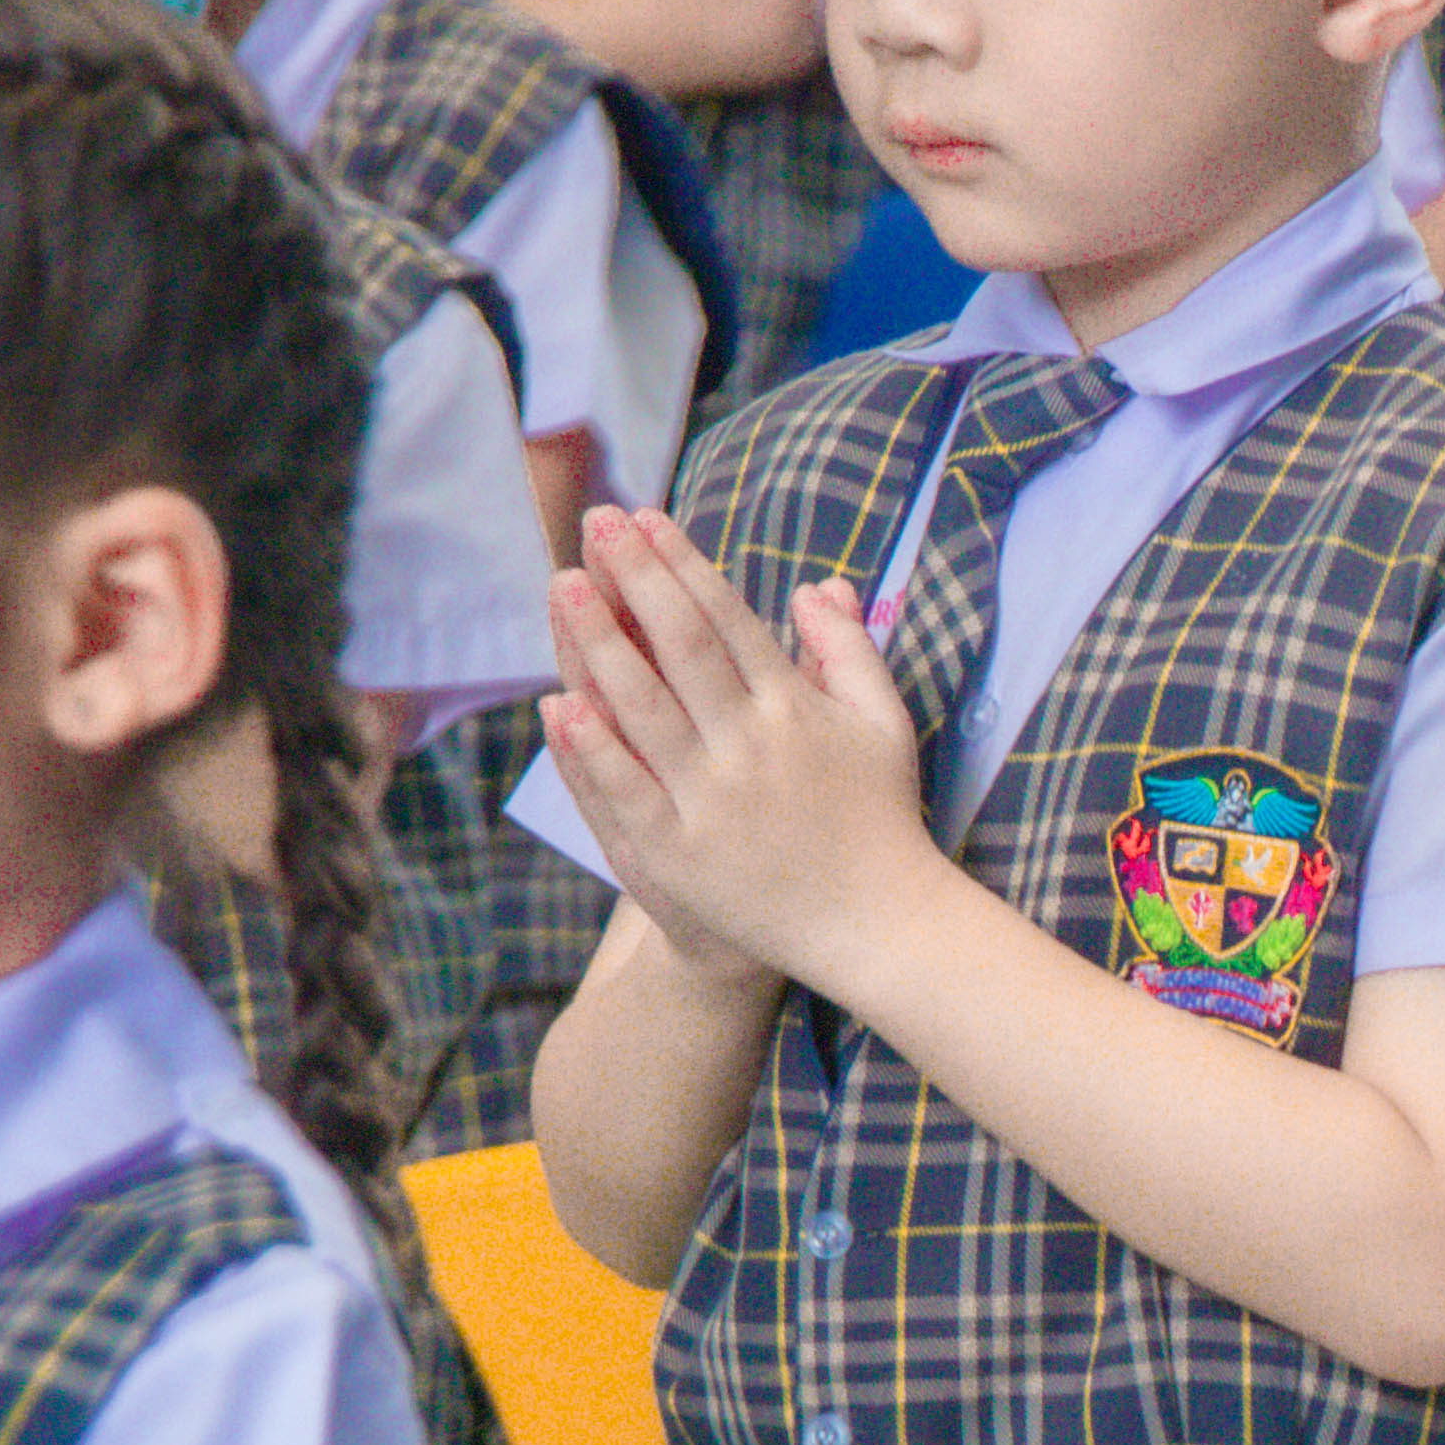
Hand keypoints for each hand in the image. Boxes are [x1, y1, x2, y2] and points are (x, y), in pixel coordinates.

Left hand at [539, 504, 928, 991]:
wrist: (874, 926)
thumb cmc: (882, 818)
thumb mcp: (884, 724)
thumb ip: (849, 649)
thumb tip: (815, 585)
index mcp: (795, 708)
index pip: (727, 619)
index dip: (683, 564)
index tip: (646, 518)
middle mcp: (751, 746)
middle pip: (683, 647)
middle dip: (637, 579)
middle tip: (596, 524)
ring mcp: (712, 801)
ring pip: (645, 709)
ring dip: (600, 644)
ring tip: (564, 586)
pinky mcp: (681, 855)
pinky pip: (629, 791)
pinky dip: (593, 749)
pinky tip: (561, 703)